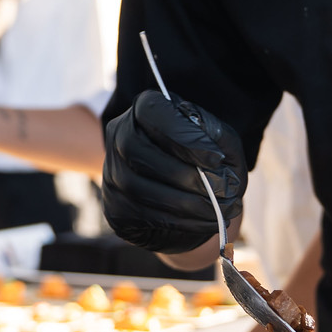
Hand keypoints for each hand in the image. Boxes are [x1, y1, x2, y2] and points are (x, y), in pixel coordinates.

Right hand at [100, 90, 244, 254]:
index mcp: (143, 109)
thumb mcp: (218, 139)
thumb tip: (214, 159)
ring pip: (137, 188)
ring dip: (185, 204)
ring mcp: (111, 174)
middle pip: (136, 151)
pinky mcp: (115, 209)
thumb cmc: (202, 157)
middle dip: (183, 175)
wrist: (184, 192)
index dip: (184, 137)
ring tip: (220, 211)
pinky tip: (206, 222)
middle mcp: (119, 136)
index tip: (216, 159)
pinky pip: (141, 216)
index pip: (152, 112)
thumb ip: (218, 139)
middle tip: (220, 192)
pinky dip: (180, 222)